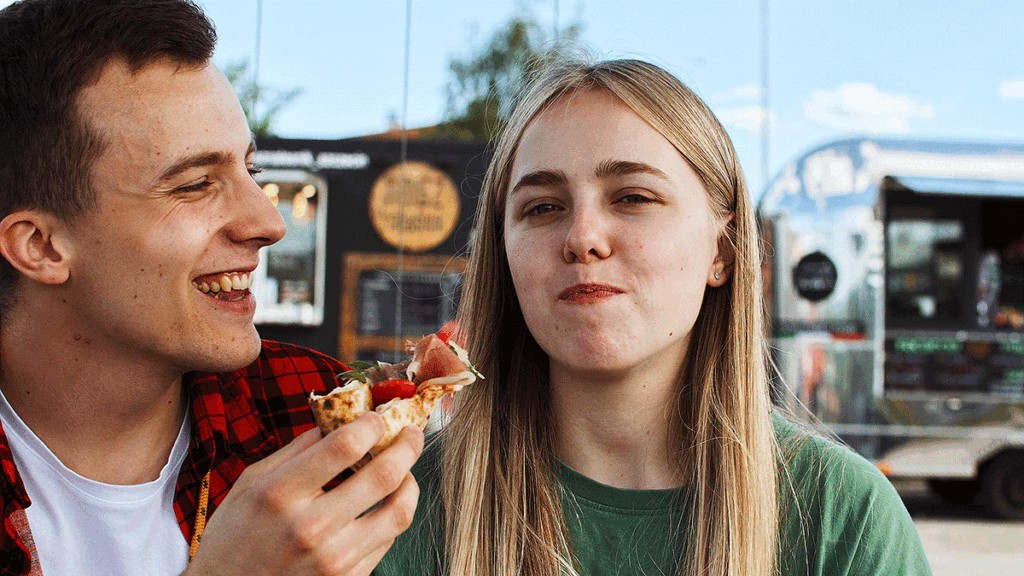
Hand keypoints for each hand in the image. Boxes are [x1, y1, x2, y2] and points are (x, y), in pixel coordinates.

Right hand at [184, 412, 422, 575]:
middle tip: (410, 433)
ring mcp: (332, 560)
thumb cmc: (233, 538)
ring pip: (398, 513)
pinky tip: (383, 505)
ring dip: (410, 483)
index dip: (371, 424)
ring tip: (405, 471)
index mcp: (281, 494)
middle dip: (407, 445)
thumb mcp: (250, 483)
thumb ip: (295, 450)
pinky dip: (392, 516)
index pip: (344, 446)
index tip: (377, 417)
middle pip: (383, 475)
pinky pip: (387, 542)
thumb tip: (335, 422)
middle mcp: (311, 528)